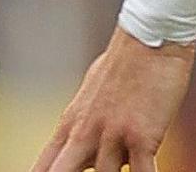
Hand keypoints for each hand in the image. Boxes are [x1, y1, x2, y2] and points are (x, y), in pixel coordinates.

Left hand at [32, 27, 195, 171]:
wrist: (150, 37)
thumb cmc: (125, 62)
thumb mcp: (92, 93)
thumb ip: (86, 122)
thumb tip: (84, 140)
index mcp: (72, 122)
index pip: (45, 166)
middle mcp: (87, 131)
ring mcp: (112, 135)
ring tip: (124, 167)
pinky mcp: (141, 136)